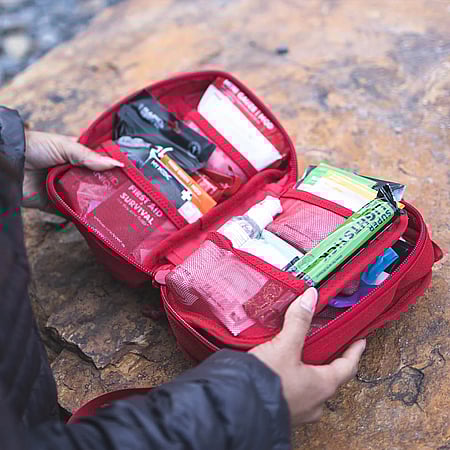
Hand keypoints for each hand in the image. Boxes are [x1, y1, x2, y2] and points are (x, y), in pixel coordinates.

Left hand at [23, 130, 122, 210]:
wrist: (5, 162)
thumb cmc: (33, 147)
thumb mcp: (64, 146)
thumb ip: (89, 156)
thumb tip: (116, 164)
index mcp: (75, 156)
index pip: (99, 163)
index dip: (112, 169)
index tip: (129, 176)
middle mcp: (71, 174)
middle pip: (95, 183)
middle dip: (108, 189)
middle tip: (127, 196)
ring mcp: (64, 190)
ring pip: (85, 199)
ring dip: (97, 204)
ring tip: (117, 209)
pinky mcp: (54, 204)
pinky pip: (71, 213)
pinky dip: (81, 217)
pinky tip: (96, 220)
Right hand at [250, 288, 365, 424]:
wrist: (236, 409)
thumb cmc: (266, 382)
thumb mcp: (284, 346)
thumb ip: (298, 321)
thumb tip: (310, 297)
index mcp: (322, 385)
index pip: (347, 366)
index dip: (354, 352)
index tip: (360, 342)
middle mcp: (315, 401)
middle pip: (330, 378)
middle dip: (330, 361)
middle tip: (331, 346)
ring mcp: (299, 410)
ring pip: (311, 387)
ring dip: (310, 371)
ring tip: (303, 354)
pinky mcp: (282, 410)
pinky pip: (295, 392)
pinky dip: (294, 378)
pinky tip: (282, 369)